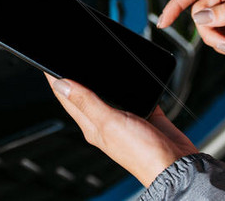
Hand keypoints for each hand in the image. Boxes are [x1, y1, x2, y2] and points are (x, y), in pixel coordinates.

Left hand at [44, 72, 197, 187]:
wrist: (178, 167)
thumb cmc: (142, 154)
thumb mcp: (109, 123)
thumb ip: (87, 102)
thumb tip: (61, 84)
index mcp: (92, 125)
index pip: (67, 97)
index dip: (56, 79)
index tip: (46, 62)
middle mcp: (106, 121)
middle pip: (87, 93)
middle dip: (78, 75)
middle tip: (70, 56)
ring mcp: (126, 118)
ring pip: (112, 93)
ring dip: (106, 77)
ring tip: (97, 60)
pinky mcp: (147, 114)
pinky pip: (138, 94)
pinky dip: (135, 83)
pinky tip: (135, 73)